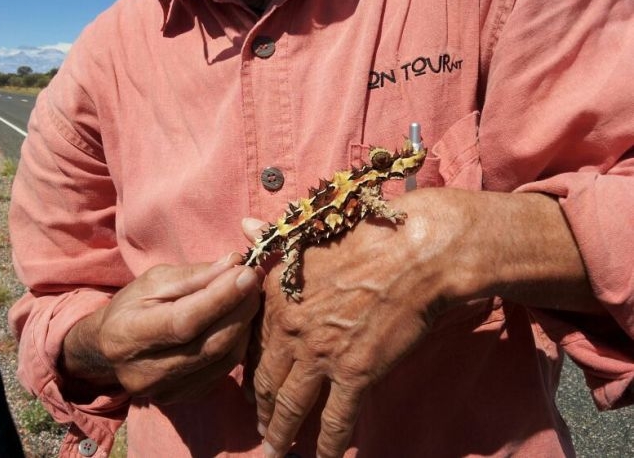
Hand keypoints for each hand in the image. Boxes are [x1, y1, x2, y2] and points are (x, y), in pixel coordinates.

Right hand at [62, 254, 261, 403]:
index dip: (221, 297)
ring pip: (224, 358)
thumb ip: (194, 274)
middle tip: (254, 280)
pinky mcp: (186, 397)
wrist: (109, 350)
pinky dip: (239, 342)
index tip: (246, 272)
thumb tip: (233, 263)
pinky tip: (240, 320)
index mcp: (128, 336)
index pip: (184, 321)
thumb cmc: (132, 307)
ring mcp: (167, 391)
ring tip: (250, 296)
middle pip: (210, 344)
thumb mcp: (154, 281)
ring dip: (245, 324)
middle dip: (241, 308)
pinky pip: (225, 369)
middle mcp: (146, 372)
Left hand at [243, 188, 592, 456]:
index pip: (253, 344)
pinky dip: (326, 445)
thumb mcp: (310, 232)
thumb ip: (272, 236)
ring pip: (292, 407)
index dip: (251, 369)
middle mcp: (290, 330)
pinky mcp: (355, 374)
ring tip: (275, 452)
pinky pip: (335, 421)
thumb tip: (244, 224)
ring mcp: (321, 355)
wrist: (415, 252)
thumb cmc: (365, 235)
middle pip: (266, 382)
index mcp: (276, 296)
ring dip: (281, 434)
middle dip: (261, 410)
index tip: (252, 386)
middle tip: (260, 427)